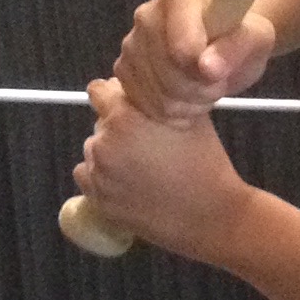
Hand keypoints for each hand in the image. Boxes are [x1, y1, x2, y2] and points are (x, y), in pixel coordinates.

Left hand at [76, 81, 250, 256]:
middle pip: (100, 125)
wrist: (211, 216)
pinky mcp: (98, 201)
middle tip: (147, 145)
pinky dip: (102, 179)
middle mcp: (104, 143)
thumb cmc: (206, 164)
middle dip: (118, 130)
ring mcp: (99, 174)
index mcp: (124, 118)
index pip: (98, 92)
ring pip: (94, 152)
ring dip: (110, 155)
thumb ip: (161, 96)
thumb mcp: (190, 117)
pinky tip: (129, 183)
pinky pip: (88, 178)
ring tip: (141, 167)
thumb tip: (149, 83)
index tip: (127, 107)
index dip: (113, 97)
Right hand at [111, 0, 277, 120]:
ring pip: (159, 96)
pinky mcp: (123, 71)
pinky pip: (146, 106)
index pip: (182, 49)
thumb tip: (208, 68)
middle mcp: (145, 15)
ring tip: (204, 87)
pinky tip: (186, 97)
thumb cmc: (240, 37)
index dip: (206, 71)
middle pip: (169, 75)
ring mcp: (131, 44)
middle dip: (201, 89)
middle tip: (217, 81)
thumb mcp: (257, 38)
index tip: (220, 71)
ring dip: (190, 103)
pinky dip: (172, 112)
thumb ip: (237, 47)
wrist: (223, 48)